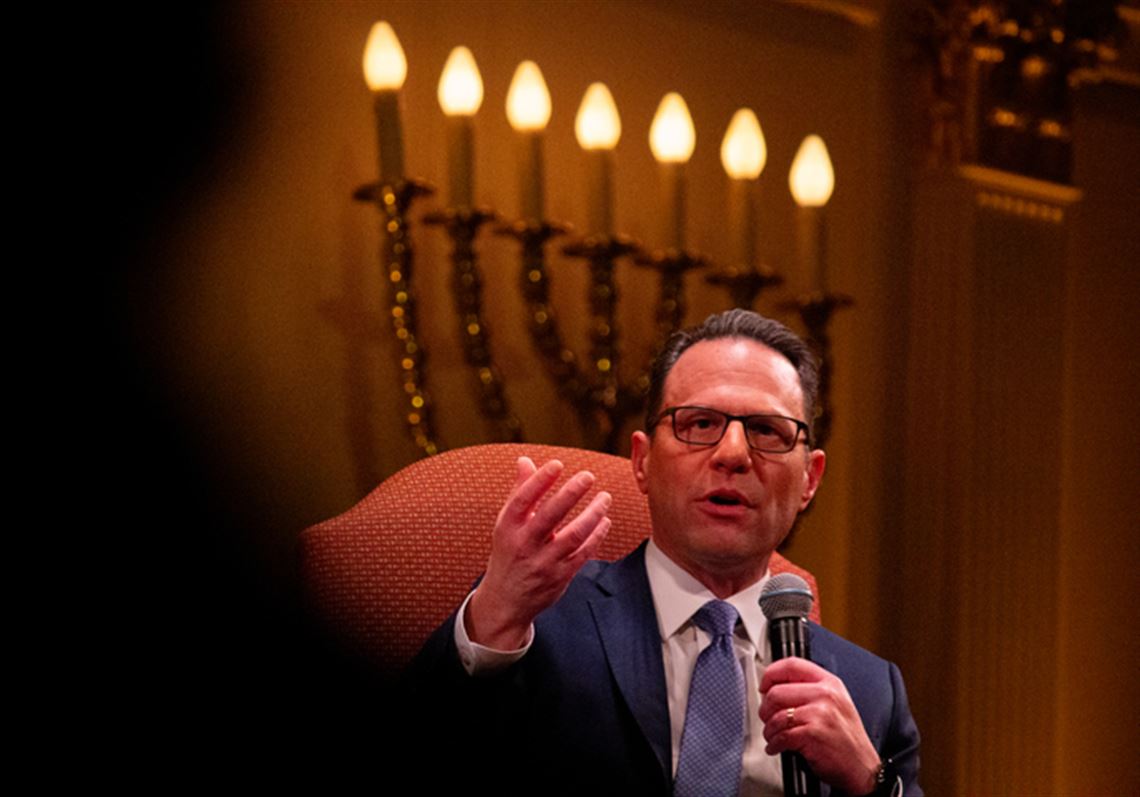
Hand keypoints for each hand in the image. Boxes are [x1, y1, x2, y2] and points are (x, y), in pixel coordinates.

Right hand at [466, 457, 611, 648]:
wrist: (506, 601)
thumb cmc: (509, 553)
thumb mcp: (507, 525)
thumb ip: (519, 492)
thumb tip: (525, 461)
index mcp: (508, 528)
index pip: (523, 500)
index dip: (540, 481)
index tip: (558, 464)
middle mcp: (524, 544)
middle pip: (549, 516)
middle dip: (570, 493)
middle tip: (588, 476)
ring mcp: (543, 562)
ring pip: (573, 535)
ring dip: (592, 514)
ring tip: (605, 498)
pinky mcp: (560, 576)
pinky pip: (583, 553)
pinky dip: (596, 536)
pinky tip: (605, 521)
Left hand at [759, 657, 881, 794]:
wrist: (863, 768)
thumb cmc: (846, 739)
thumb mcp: (836, 703)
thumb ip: (811, 690)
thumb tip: (776, 686)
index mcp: (830, 683)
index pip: (792, 665)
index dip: (771, 674)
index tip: (764, 685)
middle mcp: (825, 695)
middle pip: (777, 691)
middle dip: (766, 708)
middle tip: (767, 718)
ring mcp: (819, 714)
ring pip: (775, 715)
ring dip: (769, 730)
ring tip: (773, 736)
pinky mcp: (812, 734)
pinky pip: (781, 736)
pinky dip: (774, 744)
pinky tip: (777, 747)